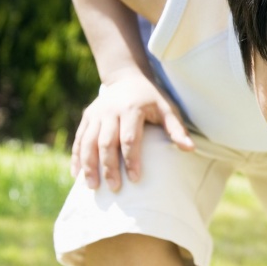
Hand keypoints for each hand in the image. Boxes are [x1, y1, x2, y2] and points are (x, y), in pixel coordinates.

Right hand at [71, 72, 193, 191]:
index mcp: (131, 109)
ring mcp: (96, 114)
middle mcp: (110, 111)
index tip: (135, 179)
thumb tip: (190, 149)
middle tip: (114, 188)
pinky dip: (77, 157)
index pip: (129, 138)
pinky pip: (78, 139)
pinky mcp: (86, 117)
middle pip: (106, 143)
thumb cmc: (151, 98)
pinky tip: (76, 174)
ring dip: (89, 165)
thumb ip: (176, 128)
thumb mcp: (167, 108)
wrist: (127, 77)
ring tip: (92, 186)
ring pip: (87, 142)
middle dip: (109, 167)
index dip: (132, 160)